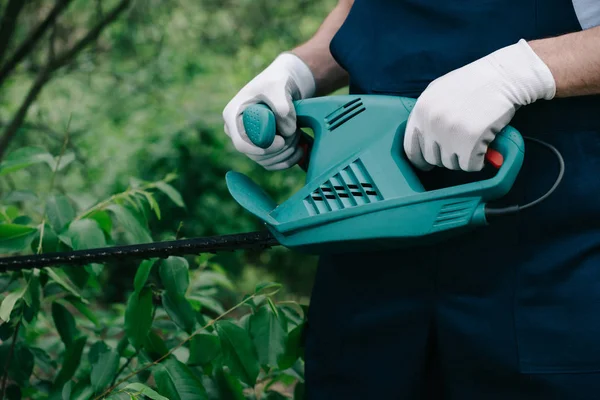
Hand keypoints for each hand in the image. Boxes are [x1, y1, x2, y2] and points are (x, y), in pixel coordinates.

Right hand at [223, 52, 315, 170]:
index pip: (241, 143)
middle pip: (256, 155)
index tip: (281, 142)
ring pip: (266, 161)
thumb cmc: (277, 81)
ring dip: (287, 153)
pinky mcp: (261, 148)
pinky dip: (289, 160)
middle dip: (280, 149)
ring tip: (299, 134)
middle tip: (296, 133)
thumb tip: (287, 130)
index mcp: (233, 115)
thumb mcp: (278, 86)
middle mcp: (238, 132)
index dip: (261, 148)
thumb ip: (282, 104)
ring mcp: (249, 142)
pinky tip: (301, 148)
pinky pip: (273, 164)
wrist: (286, 85)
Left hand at [404, 39, 555, 171]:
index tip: (428, 164)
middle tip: (462, 145)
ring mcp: (450, 133)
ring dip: (464, 158)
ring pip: (451, 164)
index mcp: (420, 111)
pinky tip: (485, 146)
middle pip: (432, 159)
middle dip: (447, 156)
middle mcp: (431, 123)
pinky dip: (479, 161)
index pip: (411, 149)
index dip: (421, 159)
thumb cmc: (474, 83)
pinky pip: (470, 166)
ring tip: (475, 139)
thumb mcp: (439, 91)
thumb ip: (427, 114)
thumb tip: (422, 141)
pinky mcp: (470, 142)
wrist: (505, 75)